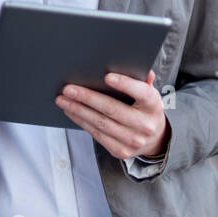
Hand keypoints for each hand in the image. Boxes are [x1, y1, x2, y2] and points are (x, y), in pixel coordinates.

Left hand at [55, 69, 169, 160]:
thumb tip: (137, 66)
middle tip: (69, 89)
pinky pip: (97, 134)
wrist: (154, 139)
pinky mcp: (120, 150)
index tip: (107, 76)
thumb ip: (143, 80)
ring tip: (63, 100)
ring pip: (100, 123)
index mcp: (153, 105)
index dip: (125, 84)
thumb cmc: (145, 109)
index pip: (141, 93)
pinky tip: (71, 112)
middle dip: (87, 98)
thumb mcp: (149, 93)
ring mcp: (132, 140)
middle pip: (112, 109)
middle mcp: (145, 125)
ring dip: (78, 110)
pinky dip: (81, 121)